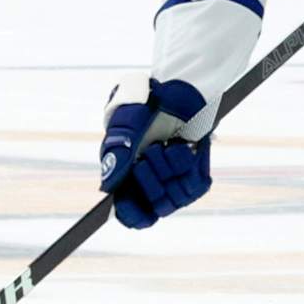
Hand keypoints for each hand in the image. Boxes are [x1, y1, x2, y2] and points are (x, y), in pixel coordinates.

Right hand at [98, 74, 212, 228]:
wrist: (176, 88)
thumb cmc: (146, 103)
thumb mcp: (125, 121)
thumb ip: (117, 152)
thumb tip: (107, 188)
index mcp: (128, 177)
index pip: (130, 215)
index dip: (132, 215)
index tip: (131, 202)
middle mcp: (152, 184)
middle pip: (154, 207)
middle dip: (150, 180)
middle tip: (150, 152)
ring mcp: (175, 182)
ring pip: (174, 199)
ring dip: (168, 170)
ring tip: (165, 146)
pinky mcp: (196, 175)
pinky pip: (195, 186)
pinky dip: (187, 164)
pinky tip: (181, 146)